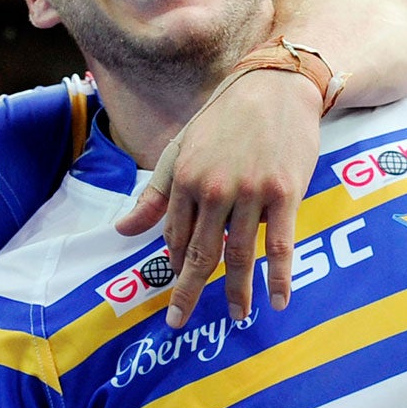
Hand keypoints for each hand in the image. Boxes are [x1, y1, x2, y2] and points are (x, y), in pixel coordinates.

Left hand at [114, 70, 321, 328]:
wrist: (276, 85)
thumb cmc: (225, 117)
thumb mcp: (180, 149)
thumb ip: (153, 195)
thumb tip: (122, 231)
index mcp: (184, 179)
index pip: (174, 236)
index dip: (174, 263)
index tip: (177, 286)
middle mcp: (213, 189)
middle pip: (199, 254)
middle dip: (188, 292)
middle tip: (179, 322)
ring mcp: (250, 193)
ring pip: (239, 255)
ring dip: (237, 293)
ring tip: (236, 318)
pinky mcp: (284, 194)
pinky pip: (279, 246)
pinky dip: (279, 277)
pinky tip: (278, 300)